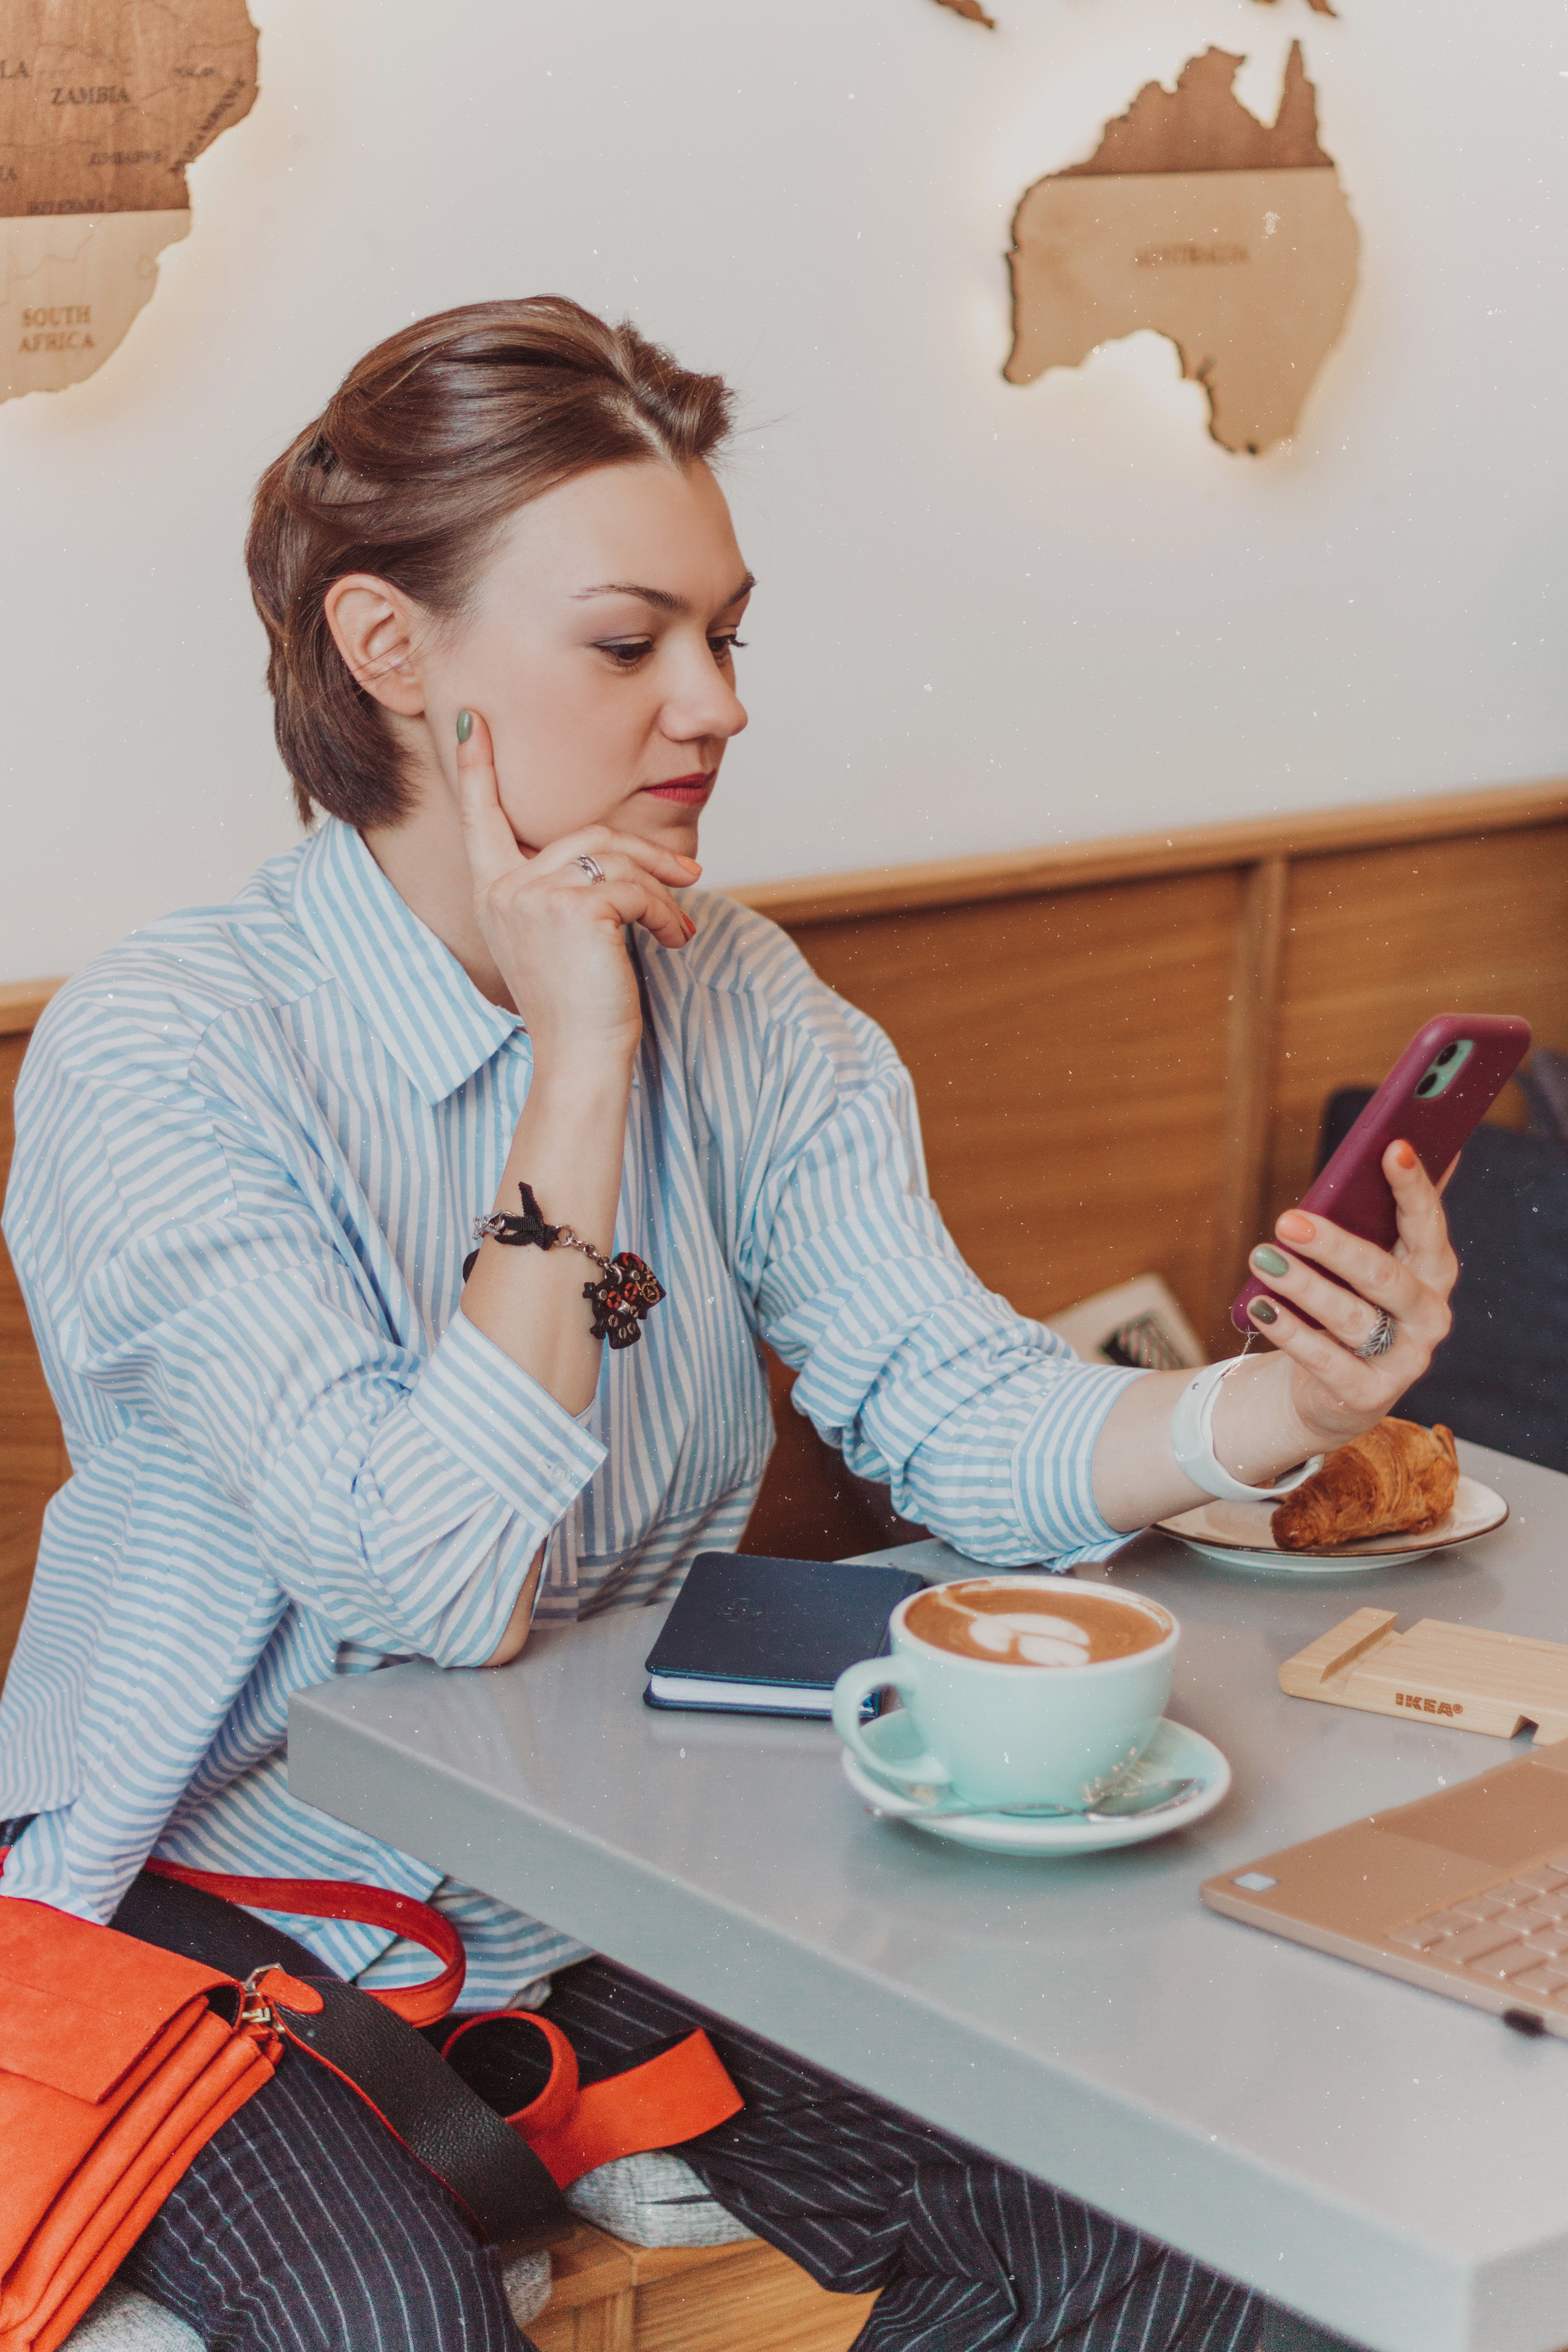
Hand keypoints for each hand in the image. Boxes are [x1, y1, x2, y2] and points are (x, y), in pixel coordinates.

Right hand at [456, 710, 698, 1063]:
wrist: (580, 1058)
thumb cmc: (577, 1005)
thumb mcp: (557, 937)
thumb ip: (564, 890)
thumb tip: (615, 854)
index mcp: (492, 891)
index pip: (480, 818)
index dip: (476, 768)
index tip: (473, 721)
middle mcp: (504, 889)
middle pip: (588, 835)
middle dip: (646, 855)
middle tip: (688, 878)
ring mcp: (534, 896)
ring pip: (617, 861)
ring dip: (662, 892)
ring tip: (681, 925)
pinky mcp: (575, 908)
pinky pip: (635, 889)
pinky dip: (665, 912)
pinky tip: (674, 940)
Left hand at [1242, 1140, 1458, 1452]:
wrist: (1333, 1391)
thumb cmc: (1351, 1303)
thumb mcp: (1364, 1260)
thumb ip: (1377, 1213)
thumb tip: (1389, 1141)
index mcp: (1433, 1271)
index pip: (1428, 1223)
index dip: (1413, 1187)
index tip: (1391, 1147)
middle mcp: (1429, 1316)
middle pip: (1384, 1276)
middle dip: (1335, 1246)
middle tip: (1287, 1221)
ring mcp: (1404, 1360)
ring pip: (1351, 1317)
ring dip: (1303, 1286)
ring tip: (1262, 1258)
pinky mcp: (1369, 1395)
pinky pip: (1326, 1360)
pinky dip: (1290, 1331)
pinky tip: (1260, 1306)